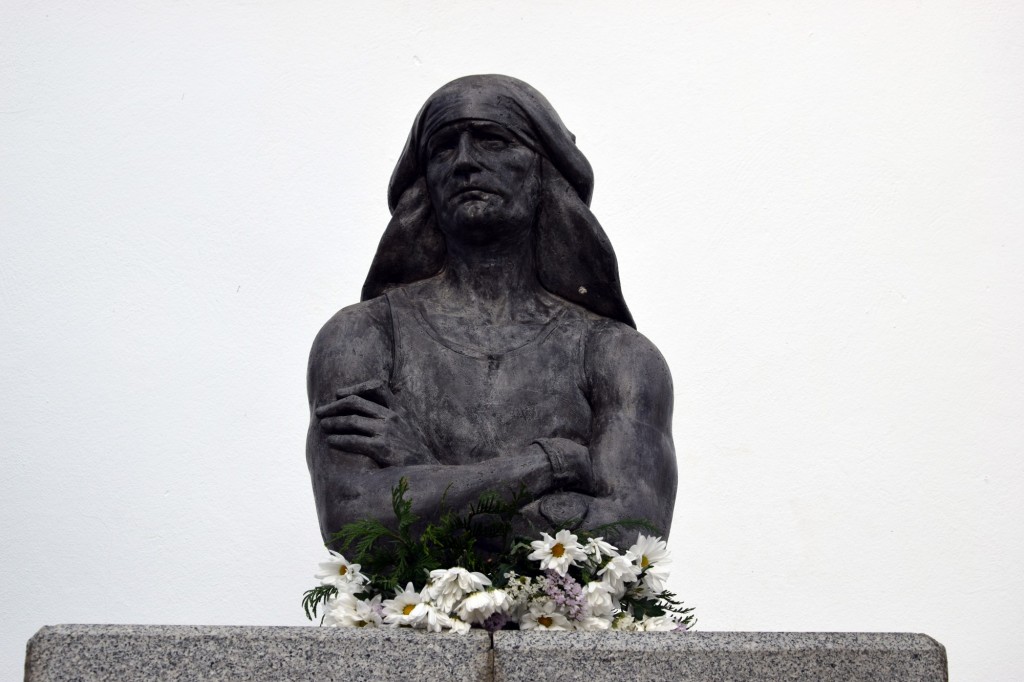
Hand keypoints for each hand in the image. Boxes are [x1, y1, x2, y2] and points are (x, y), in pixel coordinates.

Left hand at [315, 379, 438, 466]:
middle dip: (334, 406)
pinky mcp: (382, 448)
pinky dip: (339, 440)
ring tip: (323, 426)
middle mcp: (392, 416)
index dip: (354, 387)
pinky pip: (353, 440)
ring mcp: (387, 431)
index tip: (338, 394)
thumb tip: (367, 413)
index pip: (376, 387)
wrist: (427, 472)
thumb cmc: (413, 452)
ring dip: (333, 422)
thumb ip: (391, 417)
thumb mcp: (407, 428)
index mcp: (398, 410)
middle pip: (356, 402)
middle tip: (321, 412)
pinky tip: (331, 441)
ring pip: (352, 420)